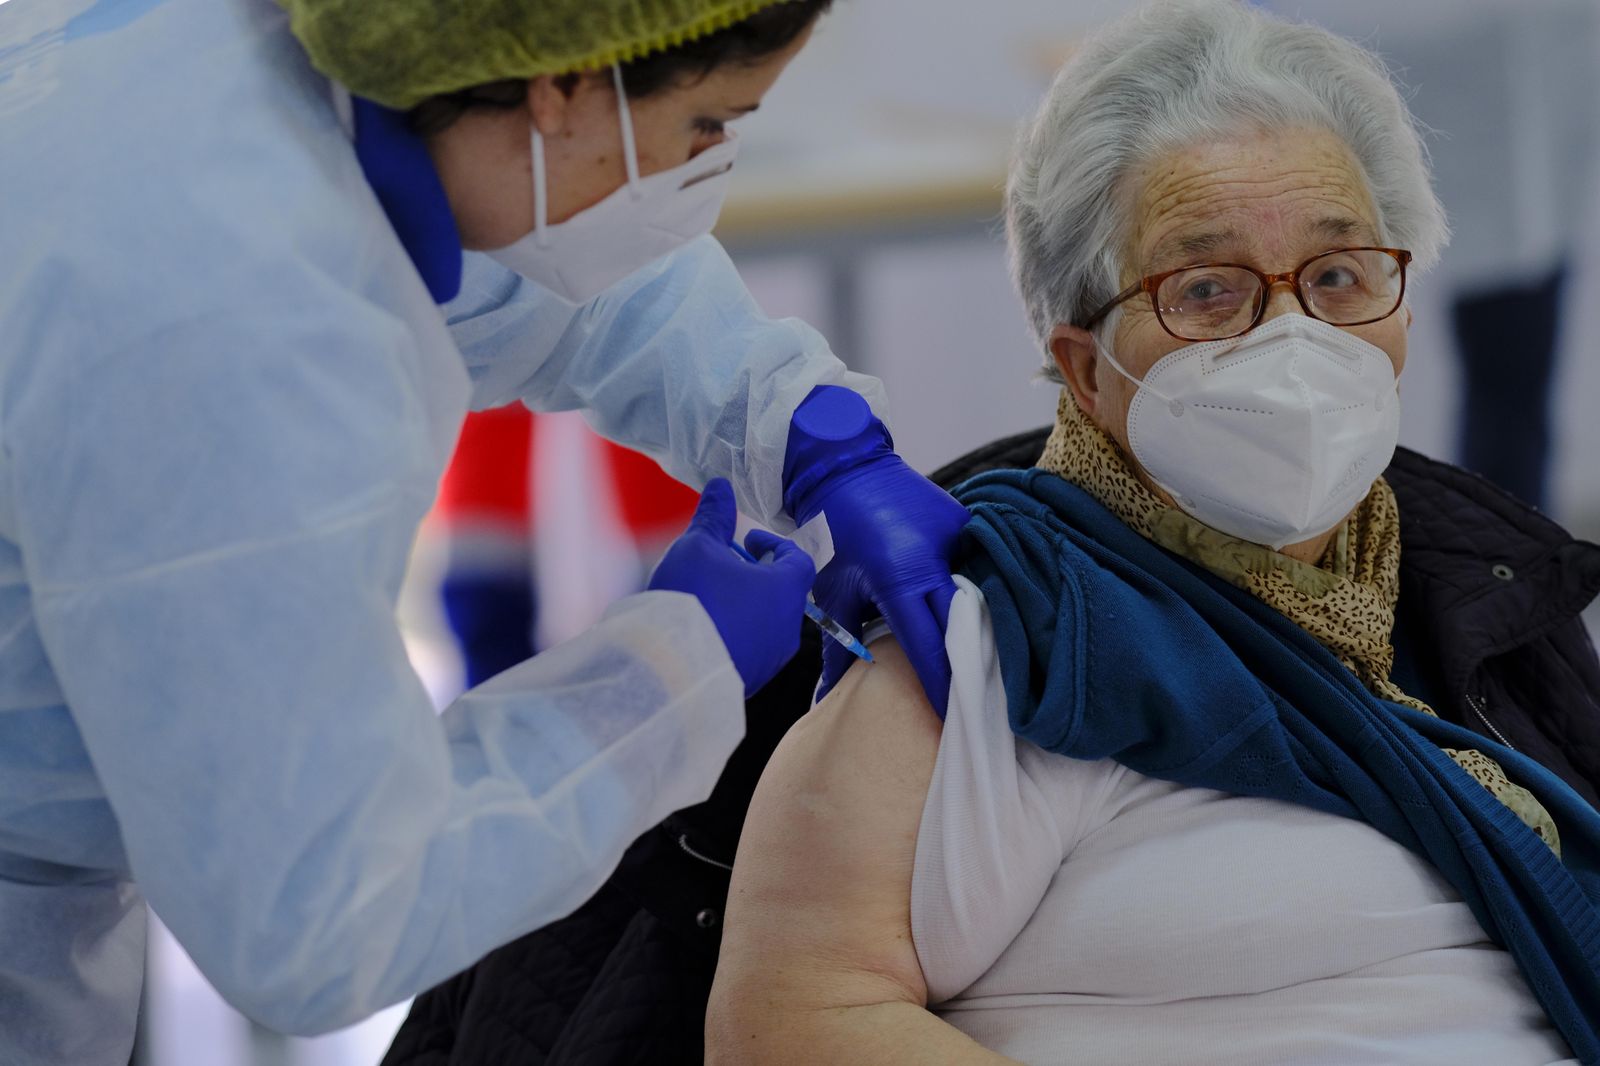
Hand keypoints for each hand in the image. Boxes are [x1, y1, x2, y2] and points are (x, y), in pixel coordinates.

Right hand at [649, 479, 816, 695]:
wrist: (670, 670)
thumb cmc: (692, 599)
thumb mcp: (698, 547)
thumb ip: (714, 516)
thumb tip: (721, 487)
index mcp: (785, 591)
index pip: (799, 561)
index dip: (775, 545)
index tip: (748, 541)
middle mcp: (787, 628)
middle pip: (781, 593)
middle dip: (755, 576)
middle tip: (723, 568)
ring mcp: (770, 660)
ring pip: (765, 624)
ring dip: (744, 607)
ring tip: (709, 599)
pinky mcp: (750, 681)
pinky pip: (749, 650)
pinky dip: (734, 635)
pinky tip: (702, 631)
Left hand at [805, 457, 966, 714]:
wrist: (846, 470)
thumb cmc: (832, 537)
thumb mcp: (833, 594)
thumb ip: (837, 649)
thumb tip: (826, 700)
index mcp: (899, 578)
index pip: (928, 644)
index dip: (941, 683)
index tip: (951, 716)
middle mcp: (934, 558)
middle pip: (963, 623)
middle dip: (969, 662)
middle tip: (978, 698)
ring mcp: (956, 537)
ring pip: (977, 593)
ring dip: (978, 624)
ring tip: (989, 659)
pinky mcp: (966, 523)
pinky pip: (978, 565)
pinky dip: (976, 588)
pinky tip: (983, 609)